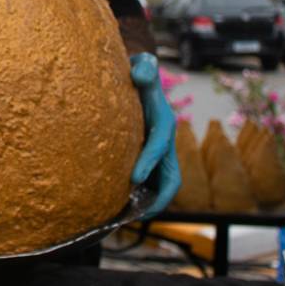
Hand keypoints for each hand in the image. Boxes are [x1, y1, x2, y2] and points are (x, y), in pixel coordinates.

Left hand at [129, 52, 180, 217]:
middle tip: (135, 213)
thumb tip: (139, 75)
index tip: (133, 177)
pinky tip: (114, 211)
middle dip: (158, 198)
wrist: (138, 80)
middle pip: (170, 177)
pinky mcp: (146, 161)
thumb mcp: (142, 66)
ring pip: (159, 187)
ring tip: (123, 219)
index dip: (150, 161)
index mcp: (163, 122)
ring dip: (147, 204)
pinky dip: (136, 199)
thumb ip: (144, 68)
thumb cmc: (137, 73)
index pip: (161, 144)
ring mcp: (157, 155)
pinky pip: (146, 186)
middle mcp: (164, 143)